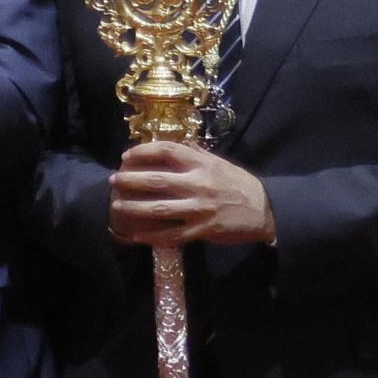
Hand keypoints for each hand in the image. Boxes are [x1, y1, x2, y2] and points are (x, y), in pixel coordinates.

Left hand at [104, 139, 275, 248]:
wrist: (264, 210)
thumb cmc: (238, 184)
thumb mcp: (219, 163)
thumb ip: (196, 153)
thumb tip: (177, 142)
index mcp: (202, 164)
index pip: (167, 150)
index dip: (143, 151)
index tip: (127, 156)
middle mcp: (198, 185)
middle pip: (156, 180)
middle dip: (130, 180)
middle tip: (114, 180)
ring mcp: (199, 209)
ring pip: (158, 209)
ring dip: (133, 208)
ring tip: (117, 205)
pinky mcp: (201, 230)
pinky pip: (170, 234)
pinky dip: (150, 235)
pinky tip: (134, 235)